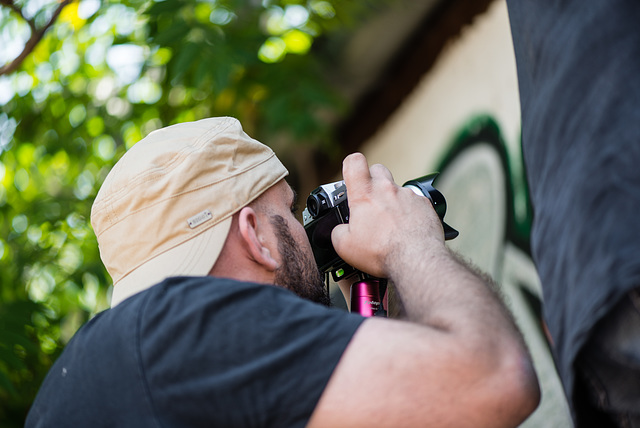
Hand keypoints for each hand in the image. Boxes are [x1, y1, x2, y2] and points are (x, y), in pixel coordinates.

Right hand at [331, 153, 445, 278]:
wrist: (417, 260)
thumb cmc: (382, 252)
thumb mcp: (345, 247)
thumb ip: (337, 232)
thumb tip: (339, 230)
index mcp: (365, 194)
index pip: (355, 162)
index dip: (350, 165)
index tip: (350, 175)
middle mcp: (388, 189)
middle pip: (377, 170)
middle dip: (372, 182)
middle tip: (369, 202)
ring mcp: (408, 195)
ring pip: (396, 189)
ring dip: (391, 201)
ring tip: (390, 223)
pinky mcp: (425, 205)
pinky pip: (413, 202)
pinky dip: (408, 212)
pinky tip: (406, 229)